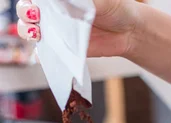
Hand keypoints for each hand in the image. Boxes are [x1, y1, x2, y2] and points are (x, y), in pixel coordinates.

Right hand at [16, 0, 138, 56]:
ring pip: (31, 30)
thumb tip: (60, 1)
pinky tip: (42, 52)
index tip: (37, 3)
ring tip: (37, 33)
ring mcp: (58, 30)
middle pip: (27, 10)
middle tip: (35, 16)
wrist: (129, 32)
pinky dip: (40, 53)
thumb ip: (78, 0)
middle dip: (25, 12)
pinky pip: (47, 52)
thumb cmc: (115, 7)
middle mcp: (55, 10)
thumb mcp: (96, 0)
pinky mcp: (65, 48)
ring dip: (28, 31)